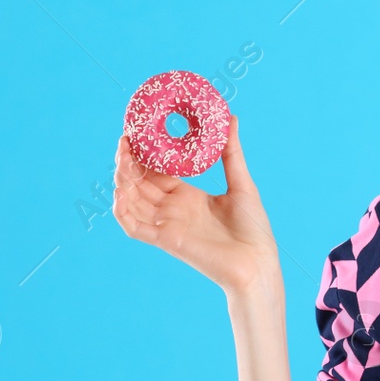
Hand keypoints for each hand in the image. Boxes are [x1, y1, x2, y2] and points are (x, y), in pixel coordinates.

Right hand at [112, 114, 279, 294]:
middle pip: (140, 184)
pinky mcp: (167, 240)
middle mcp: (173, 210)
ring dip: (123, 181)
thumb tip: (232, 118)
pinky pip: (135, 228)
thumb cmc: (254, 229)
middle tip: (124, 140)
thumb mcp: (242, 184)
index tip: (136, 133)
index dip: (144, 156)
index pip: (157, 173)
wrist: (259, 263)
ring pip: (133, 202)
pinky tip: (120, 193)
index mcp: (188, 197)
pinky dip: (123, 213)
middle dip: (129, 163)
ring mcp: (168, 225)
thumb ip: (232, 153)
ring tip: (122, 159)